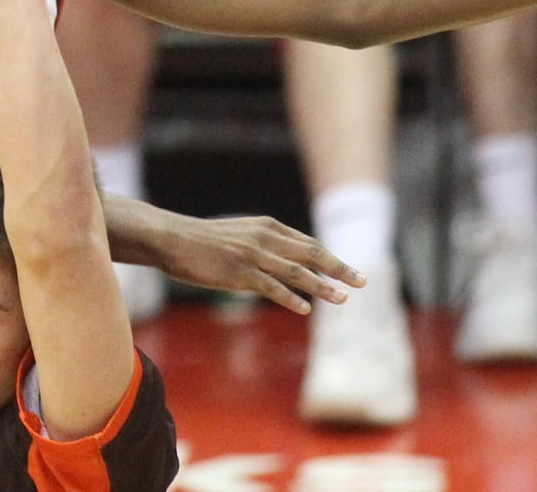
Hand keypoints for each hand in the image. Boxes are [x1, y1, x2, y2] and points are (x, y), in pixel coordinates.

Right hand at [139, 211, 364, 314]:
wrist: (174, 238)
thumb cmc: (205, 241)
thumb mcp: (241, 235)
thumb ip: (265, 247)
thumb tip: (286, 266)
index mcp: (268, 227)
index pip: (308, 244)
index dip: (331, 259)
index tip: (349, 272)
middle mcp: (266, 237)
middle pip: (311, 254)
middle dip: (339, 269)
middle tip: (362, 282)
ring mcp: (253, 254)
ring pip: (297, 271)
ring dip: (322, 286)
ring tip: (342, 299)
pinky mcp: (239, 271)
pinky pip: (271, 287)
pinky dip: (290, 298)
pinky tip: (305, 309)